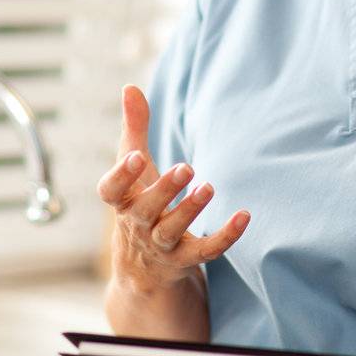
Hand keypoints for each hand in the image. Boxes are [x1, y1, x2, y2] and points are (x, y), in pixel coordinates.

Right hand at [96, 85, 249, 294]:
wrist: (143, 268)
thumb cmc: (138, 202)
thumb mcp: (133, 169)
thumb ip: (133, 128)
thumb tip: (130, 87)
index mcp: (121, 201)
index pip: (111, 192)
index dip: (121, 176)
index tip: (135, 156)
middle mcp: (137, 225)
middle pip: (145, 210)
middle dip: (164, 190)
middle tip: (186, 168)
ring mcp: (160, 246)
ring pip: (172, 232)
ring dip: (190, 210)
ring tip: (209, 187)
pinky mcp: (185, 260)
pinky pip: (205, 251)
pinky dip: (225, 236)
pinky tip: (245, 216)